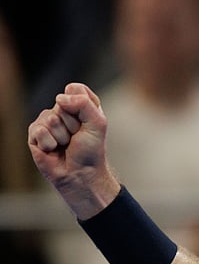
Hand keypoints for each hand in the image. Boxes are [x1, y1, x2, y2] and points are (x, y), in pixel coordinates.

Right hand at [27, 82, 119, 218]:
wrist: (81, 174)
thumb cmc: (91, 150)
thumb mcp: (98, 123)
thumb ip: (84, 104)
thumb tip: (59, 98)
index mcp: (80, 105)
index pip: (75, 88)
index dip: (82, 104)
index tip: (88, 122)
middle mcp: (63, 111)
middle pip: (62, 103)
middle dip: (73, 124)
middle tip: (76, 138)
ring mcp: (47, 121)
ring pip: (51, 118)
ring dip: (62, 135)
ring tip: (65, 145)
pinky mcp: (35, 134)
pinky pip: (40, 130)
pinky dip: (49, 143)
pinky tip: (53, 149)